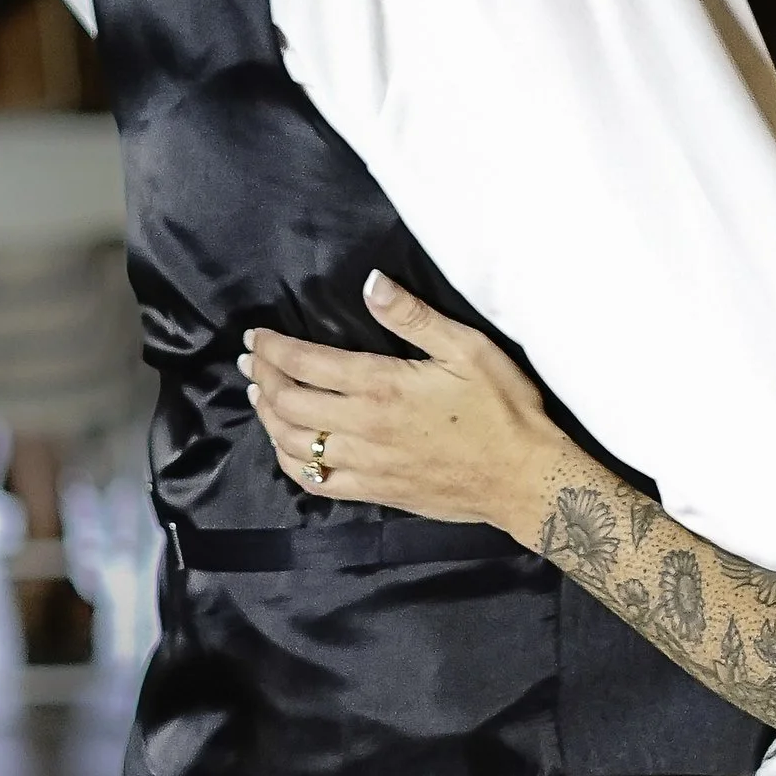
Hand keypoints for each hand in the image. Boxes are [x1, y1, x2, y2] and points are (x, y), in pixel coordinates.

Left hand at [240, 274, 561, 538]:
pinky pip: (315, 482)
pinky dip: (291, 461)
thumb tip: (371, 283)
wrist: (523, 478)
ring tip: (260, 396)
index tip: (257, 335)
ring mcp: (365, 464)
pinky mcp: (374, 492)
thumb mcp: (467, 348)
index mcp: (382, 385)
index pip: (306, 363)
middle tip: (252, 361)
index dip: (274, 347)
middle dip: (262, 378)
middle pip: (288, 402)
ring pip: (294, 443)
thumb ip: (414, 316)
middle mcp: (364, 427)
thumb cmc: (502, 410)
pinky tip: (288, 447)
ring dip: (268, 417)